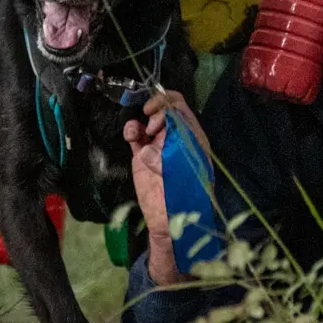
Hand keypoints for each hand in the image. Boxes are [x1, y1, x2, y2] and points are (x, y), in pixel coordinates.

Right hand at [122, 91, 207, 283]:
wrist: (169, 219)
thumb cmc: (185, 191)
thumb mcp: (184, 160)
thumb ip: (175, 139)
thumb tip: (159, 125)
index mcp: (191, 135)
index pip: (179, 106)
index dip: (166, 102)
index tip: (155, 112)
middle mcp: (175, 137)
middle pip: (162, 108)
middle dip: (154, 111)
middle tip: (151, 127)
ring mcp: (158, 145)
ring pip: (146, 120)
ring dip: (140, 120)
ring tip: (139, 133)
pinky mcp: (143, 155)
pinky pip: (135, 135)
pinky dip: (131, 130)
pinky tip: (132, 137)